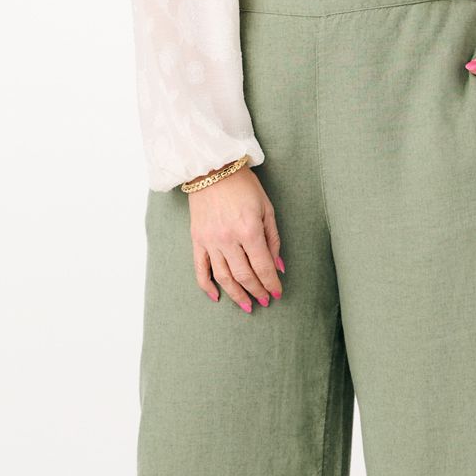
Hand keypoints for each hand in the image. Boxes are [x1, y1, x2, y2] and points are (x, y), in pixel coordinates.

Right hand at [187, 165, 283, 311]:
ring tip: (246, 305)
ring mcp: (210, 241)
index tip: (277, 293)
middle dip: (256, 291)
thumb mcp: (266, 209)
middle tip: (264, 301)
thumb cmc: (244, 186)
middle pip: (244, 275)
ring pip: (223, 277)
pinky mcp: (197, 240)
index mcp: (249, 230)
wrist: (212, 169)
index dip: (271, 283)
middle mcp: (228, 239)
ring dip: (236, 294)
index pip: (262, 266)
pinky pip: (200, 269)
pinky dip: (207, 286)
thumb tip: (278, 267)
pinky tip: (217, 297)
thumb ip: (273, 240)